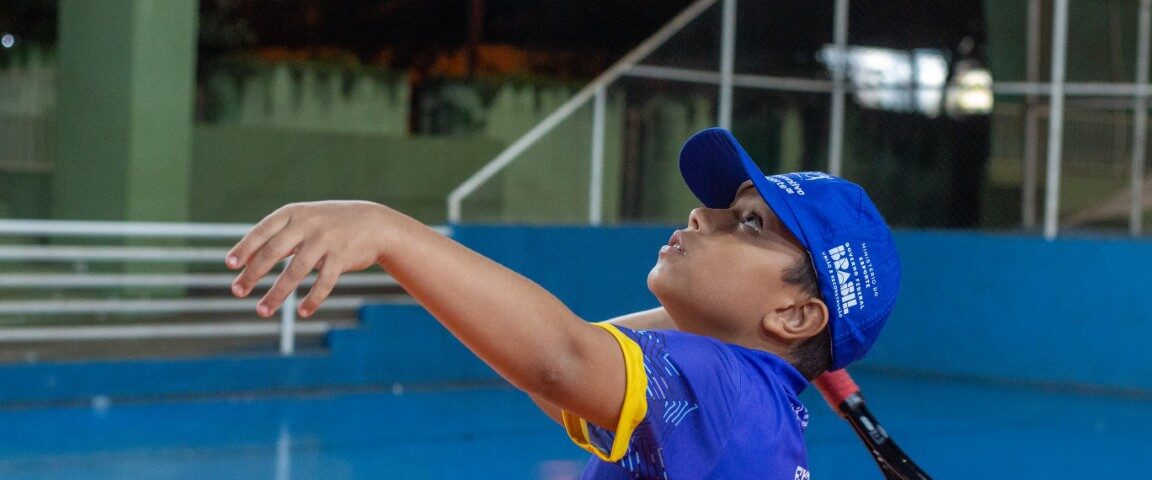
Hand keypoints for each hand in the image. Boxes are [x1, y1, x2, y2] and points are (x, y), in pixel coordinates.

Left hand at [226, 201, 391, 317]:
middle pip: (274, 251)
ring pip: (296, 271)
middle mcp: (308, 225)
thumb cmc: (330, 224)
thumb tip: (246, 261)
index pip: (263, 231)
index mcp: (294, 213)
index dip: (245, 248)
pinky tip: (302, 312)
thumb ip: (278, 237)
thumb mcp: (305, 221)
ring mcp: (326, 240)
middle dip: (253, 273)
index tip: (229, 265)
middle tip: (237, 292)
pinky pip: (324, 282)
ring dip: (277, 293)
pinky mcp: (342, 257)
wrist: (375, 224)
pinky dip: (312, 299)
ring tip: (262, 311)